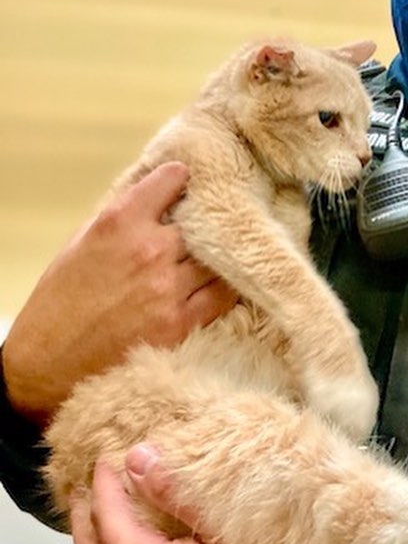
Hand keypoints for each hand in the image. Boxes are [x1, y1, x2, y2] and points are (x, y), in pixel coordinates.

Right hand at [3, 163, 237, 421]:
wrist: (47, 364)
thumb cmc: (59, 302)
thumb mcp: (80, 243)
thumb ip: (121, 219)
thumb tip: (156, 200)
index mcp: (119, 222)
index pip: (171, 181)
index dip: (180, 180)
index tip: (185, 182)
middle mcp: (149, 249)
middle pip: (199, 223)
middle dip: (200, 225)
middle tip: (204, 227)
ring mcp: (168, 287)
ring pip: (216, 259)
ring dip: (215, 257)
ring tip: (215, 258)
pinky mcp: (181, 323)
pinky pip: (222, 296)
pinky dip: (224, 287)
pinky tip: (222, 284)